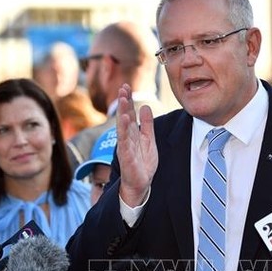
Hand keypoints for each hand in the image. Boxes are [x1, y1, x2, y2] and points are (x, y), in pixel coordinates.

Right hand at [116, 83, 157, 206]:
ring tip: (122, 99)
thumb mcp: (149, 140)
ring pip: (123, 126)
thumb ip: (147, 124)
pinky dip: (125, 130)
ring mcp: (126, 146)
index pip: (129, 113)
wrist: (141, 184)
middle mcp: (127, 137)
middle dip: (123, 102)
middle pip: (124, 116)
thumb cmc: (143, 163)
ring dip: (122, 112)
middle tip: (122, 87)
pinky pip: (125, 141)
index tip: (126, 86)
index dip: (128, 100)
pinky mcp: (127, 156)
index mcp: (132, 133)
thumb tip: (146, 107)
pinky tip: (125, 120)